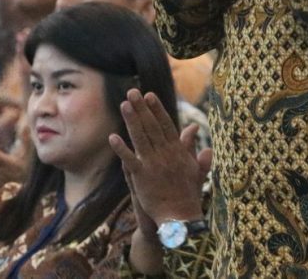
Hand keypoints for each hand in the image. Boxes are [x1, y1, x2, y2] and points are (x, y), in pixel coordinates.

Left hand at [109, 89, 210, 229]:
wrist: (179, 216)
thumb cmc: (188, 193)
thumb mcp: (195, 166)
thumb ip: (192, 146)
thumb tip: (194, 128)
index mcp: (177, 150)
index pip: (166, 124)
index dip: (157, 109)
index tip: (150, 95)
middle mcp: (165, 153)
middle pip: (151, 126)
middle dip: (142, 108)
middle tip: (133, 92)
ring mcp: (153, 164)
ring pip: (140, 137)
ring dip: (132, 120)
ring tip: (124, 104)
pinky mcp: (141, 176)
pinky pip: (130, 159)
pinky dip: (121, 148)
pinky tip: (112, 137)